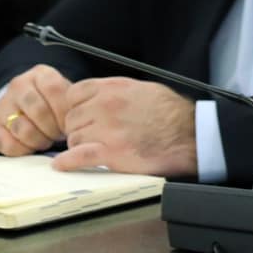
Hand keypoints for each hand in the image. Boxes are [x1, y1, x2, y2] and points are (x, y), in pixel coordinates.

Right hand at [0, 66, 73, 155]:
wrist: (21, 105)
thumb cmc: (50, 104)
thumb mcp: (63, 96)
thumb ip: (72, 104)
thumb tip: (84, 124)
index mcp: (40, 74)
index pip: (55, 90)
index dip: (65, 112)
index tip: (72, 124)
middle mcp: (18, 85)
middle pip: (39, 111)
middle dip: (53, 129)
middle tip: (58, 135)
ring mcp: (3, 105)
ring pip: (23, 129)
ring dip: (39, 140)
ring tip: (46, 139)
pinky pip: (9, 144)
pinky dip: (23, 150)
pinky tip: (31, 145)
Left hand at [55, 78, 195, 176]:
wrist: (190, 135)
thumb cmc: (172, 114)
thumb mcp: (142, 89)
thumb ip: (116, 91)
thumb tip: (99, 97)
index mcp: (113, 88)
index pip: (74, 94)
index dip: (76, 108)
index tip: (82, 117)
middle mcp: (106, 105)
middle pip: (71, 118)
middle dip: (79, 128)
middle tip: (92, 137)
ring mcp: (107, 129)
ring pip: (74, 138)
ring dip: (81, 145)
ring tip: (96, 149)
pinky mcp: (111, 152)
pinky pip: (78, 156)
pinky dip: (68, 162)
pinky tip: (62, 165)